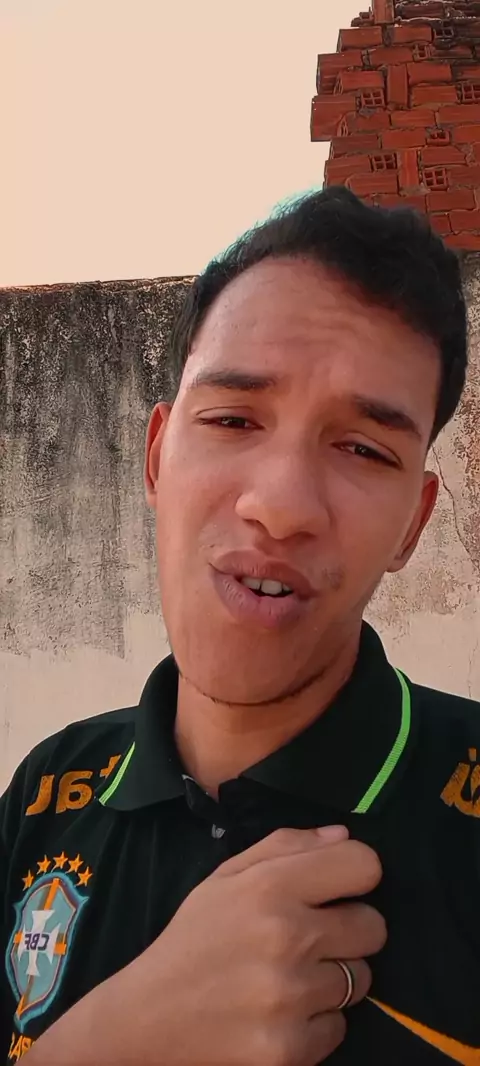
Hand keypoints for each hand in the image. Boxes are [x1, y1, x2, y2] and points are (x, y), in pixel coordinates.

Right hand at [28, 825, 385, 1065]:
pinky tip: (280, 1015)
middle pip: (374, 927)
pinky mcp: (291, 1050)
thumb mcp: (225, 879)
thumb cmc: (193, 940)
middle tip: (313, 940)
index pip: (363, 865)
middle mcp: (287, 937)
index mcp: (269, 887)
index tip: (339, 889)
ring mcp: (291, 997)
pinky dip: (316, 1024)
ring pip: (360, 980)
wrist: (147, 1020)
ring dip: (331, 980)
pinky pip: (339, 1028)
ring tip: (288, 979)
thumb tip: (344, 835)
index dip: (355, 876)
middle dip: (350, 931)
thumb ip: (286, 847)